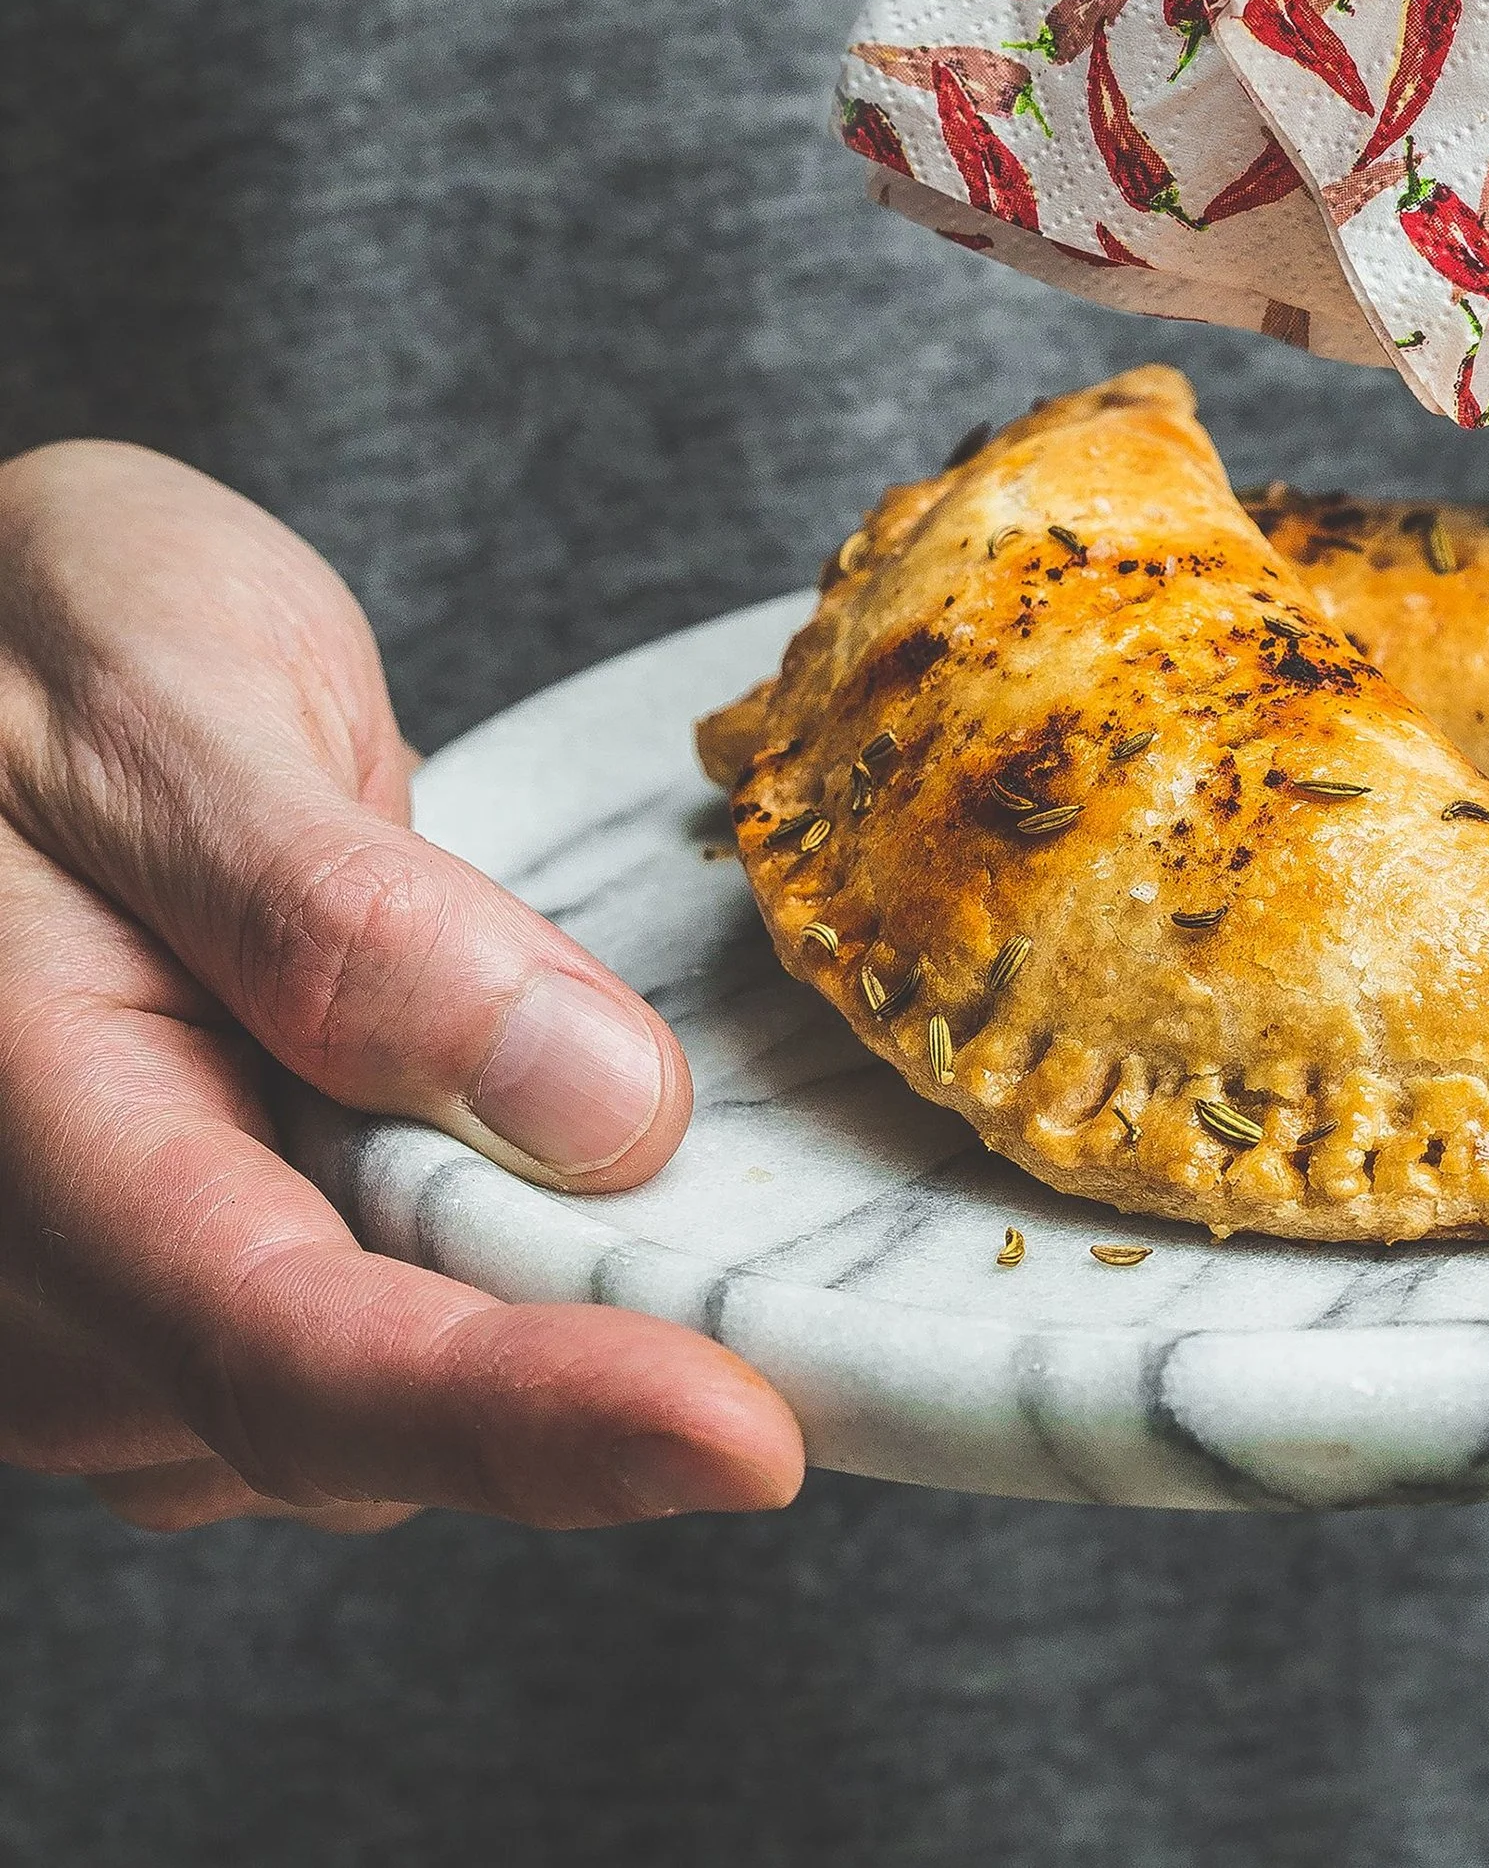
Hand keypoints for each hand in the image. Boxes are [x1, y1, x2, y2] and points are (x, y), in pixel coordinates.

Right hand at [0, 442, 804, 1533]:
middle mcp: (24, 1283)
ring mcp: (83, 1312)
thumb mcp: (175, 701)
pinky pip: (363, 1337)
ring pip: (366, 1409)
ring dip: (545, 1325)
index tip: (750, 1440)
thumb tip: (598, 1112)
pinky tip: (564, 1161)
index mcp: (15, 1117)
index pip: (287, 1343)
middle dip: (587, 1377)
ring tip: (676, 1172)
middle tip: (822, 1300)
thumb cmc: (36, 635)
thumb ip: (346, 915)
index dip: (528, 1416)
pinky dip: (497, 1279)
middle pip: (341, 1420)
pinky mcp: (163, 1287)